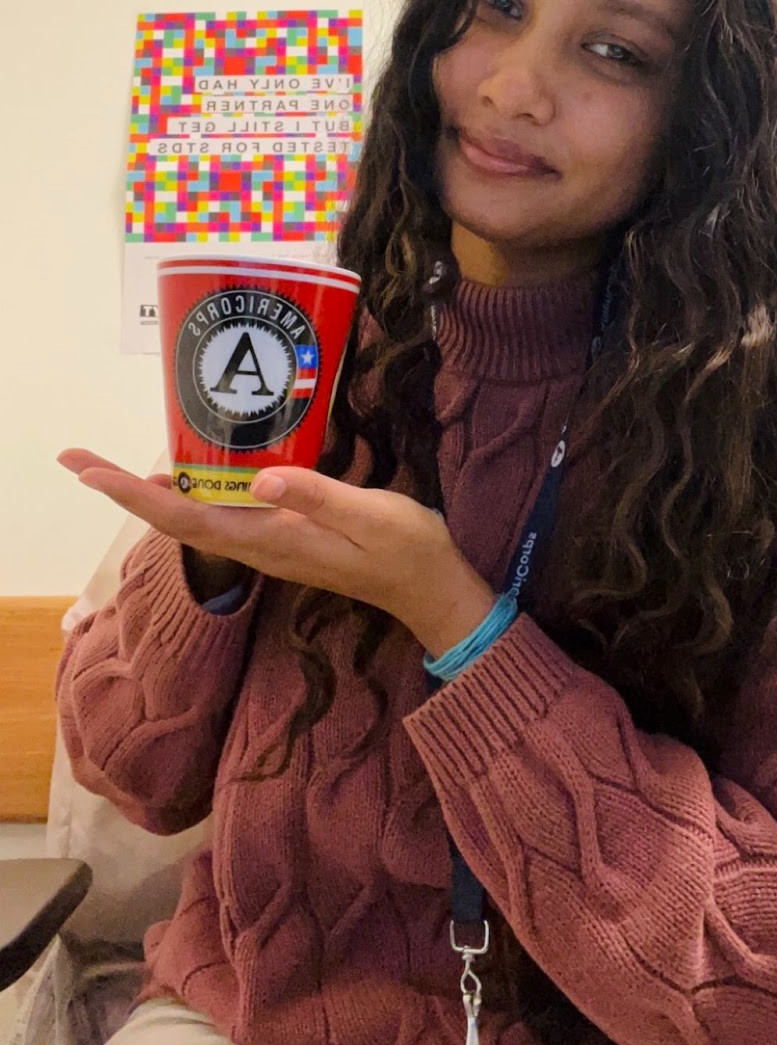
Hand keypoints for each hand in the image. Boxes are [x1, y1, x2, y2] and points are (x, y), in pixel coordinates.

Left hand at [58, 449, 494, 656]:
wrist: (429, 588)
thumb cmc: (406, 547)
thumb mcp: (370, 514)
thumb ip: (315, 496)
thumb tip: (257, 480)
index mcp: (270, 539)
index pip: (183, 516)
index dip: (131, 494)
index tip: (87, 470)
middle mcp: (258, 546)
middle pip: (173, 519)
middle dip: (122, 490)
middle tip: (78, 457)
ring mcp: (268, 545)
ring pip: (191, 519)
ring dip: (147, 494)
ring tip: (110, 468)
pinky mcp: (280, 538)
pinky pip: (217, 516)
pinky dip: (187, 493)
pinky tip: (185, 474)